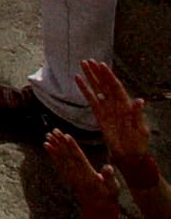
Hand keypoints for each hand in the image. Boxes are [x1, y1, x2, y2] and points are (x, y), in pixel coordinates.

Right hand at [79, 57, 166, 200]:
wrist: (129, 157)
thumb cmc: (138, 145)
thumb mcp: (141, 131)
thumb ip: (138, 116)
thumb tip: (139, 101)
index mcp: (126, 106)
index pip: (116, 87)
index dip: (108, 76)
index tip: (101, 65)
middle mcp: (116, 105)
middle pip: (105, 84)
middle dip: (97, 72)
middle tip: (88, 60)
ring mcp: (107, 109)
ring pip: (97, 89)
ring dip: (90, 77)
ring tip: (82, 64)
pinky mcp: (99, 115)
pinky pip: (91, 100)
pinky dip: (84, 89)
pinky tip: (78, 80)